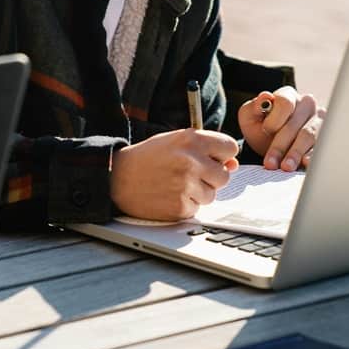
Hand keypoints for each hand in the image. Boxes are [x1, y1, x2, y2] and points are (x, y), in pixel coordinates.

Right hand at [110, 129, 238, 220]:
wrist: (115, 178)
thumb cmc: (146, 158)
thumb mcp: (173, 142)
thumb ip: (204, 149)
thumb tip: (233, 165)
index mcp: (191, 139)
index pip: (230, 147)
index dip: (220, 155)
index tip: (209, 158)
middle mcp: (191, 161)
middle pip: (224, 176)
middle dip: (210, 177)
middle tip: (186, 174)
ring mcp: (186, 185)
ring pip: (211, 195)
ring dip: (197, 193)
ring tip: (174, 184)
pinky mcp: (180, 206)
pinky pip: (196, 209)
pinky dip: (185, 205)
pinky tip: (168, 196)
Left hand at [238, 86, 326, 170]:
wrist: (268, 144)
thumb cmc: (260, 127)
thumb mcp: (249, 117)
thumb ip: (253, 107)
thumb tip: (265, 97)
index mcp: (287, 95)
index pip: (285, 103)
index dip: (275, 118)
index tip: (265, 130)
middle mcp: (306, 105)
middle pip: (296, 124)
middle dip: (281, 145)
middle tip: (270, 162)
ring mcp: (319, 121)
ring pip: (309, 136)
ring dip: (296, 153)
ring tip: (286, 167)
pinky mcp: (325, 137)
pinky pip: (321, 146)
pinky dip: (313, 156)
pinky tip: (306, 163)